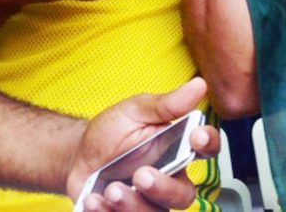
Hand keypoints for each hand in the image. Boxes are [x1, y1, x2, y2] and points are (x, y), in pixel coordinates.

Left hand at [67, 78, 219, 210]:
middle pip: (184, 195)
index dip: (208, 144)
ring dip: (134, 206)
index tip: (196, 137)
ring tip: (112, 190)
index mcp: (177, 149)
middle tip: (141, 175)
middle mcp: (168, 178)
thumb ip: (167, 104)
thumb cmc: (112, 132)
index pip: (206, 149)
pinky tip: (94, 199)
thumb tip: (198, 85)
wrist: (78, 155)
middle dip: (164, 188)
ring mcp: (147, 201)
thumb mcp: (136, 111)